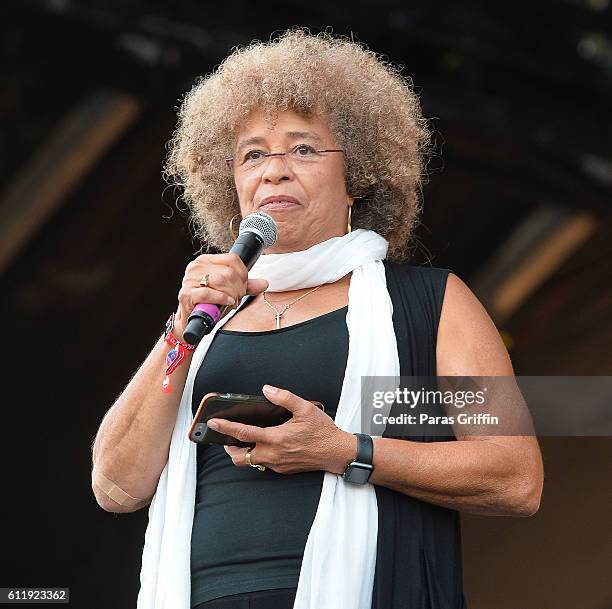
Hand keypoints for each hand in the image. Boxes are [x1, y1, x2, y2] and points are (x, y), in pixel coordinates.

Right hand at [173, 253, 267, 338]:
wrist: (191, 320)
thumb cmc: (210, 303)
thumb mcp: (230, 291)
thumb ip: (246, 286)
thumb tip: (264, 283)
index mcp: (206, 260)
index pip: (233, 259)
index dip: (243, 274)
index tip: (243, 287)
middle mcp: (196, 266)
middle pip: (229, 272)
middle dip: (238, 288)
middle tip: (237, 297)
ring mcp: (189, 280)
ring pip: (220, 281)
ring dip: (231, 294)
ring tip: (231, 301)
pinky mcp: (186, 294)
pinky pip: (208, 293)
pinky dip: (221, 299)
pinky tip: (226, 302)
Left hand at [207, 385, 356, 474]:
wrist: (336, 453)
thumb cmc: (322, 431)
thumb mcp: (305, 408)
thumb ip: (284, 397)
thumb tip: (267, 390)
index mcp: (275, 438)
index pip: (243, 433)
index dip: (225, 428)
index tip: (213, 423)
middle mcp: (273, 454)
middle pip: (239, 456)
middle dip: (228, 447)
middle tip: (225, 437)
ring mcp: (277, 464)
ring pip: (250, 462)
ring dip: (242, 452)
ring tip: (242, 441)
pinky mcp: (282, 469)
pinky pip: (263, 464)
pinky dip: (258, 455)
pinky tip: (264, 445)